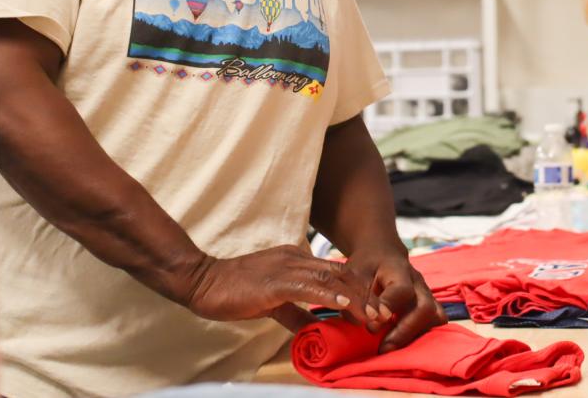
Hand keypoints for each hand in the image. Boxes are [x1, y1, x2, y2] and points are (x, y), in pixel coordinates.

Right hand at [184, 245, 384, 333]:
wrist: (203, 282)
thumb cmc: (235, 291)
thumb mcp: (273, 302)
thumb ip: (296, 314)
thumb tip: (316, 330)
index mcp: (297, 260)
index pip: (337, 274)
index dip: (359, 291)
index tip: (375, 310)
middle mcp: (296, 258)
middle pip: (341, 275)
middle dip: (365, 296)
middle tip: (384, 317)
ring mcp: (286, 267)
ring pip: (330, 280)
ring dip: (355, 299)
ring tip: (373, 317)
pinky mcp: (274, 282)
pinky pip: (307, 288)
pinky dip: (328, 297)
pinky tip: (344, 307)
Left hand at [348, 247, 446, 352]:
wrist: (381, 254)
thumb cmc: (366, 266)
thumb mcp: (354, 275)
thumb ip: (358, 297)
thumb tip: (365, 321)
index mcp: (398, 270)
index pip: (402, 290)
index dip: (389, 310)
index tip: (371, 327)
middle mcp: (418, 282)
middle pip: (425, 307)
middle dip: (405, 332)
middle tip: (384, 348)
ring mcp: (427, 293)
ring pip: (436, 317)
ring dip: (416, 336)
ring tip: (393, 348)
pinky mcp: (431, 304)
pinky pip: (435, 322)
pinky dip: (422, 335)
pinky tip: (403, 343)